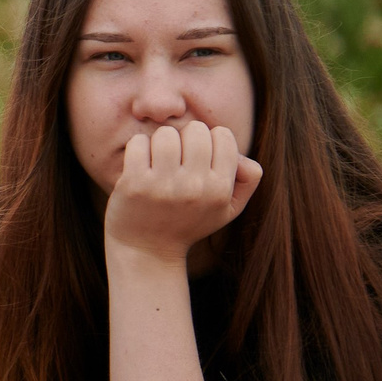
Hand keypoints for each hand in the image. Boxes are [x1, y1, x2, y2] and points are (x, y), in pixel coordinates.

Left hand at [103, 121, 262, 267]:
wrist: (147, 250)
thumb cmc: (188, 223)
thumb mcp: (227, 209)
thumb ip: (247, 179)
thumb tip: (240, 154)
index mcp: (220, 190)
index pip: (223, 135)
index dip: (210, 139)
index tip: (199, 156)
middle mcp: (195, 187)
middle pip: (195, 130)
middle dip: (185, 138)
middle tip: (177, 158)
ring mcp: (163, 185)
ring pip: (166, 134)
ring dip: (160, 142)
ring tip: (158, 161)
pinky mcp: (134, 183)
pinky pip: (138, 142)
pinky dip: (137, 147)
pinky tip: (140, 164)